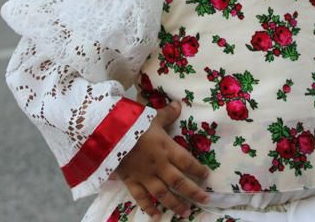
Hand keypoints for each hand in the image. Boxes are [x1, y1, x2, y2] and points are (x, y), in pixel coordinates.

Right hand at [116, 101, 209, 218]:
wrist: (108, 134)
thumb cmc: (132, 123)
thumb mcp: (152, 117)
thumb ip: (167, 114)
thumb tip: (179, 104)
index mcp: (166, 148)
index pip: (187, 161)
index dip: (198, 169)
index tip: (206, 176)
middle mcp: (158, 165)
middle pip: (179, 182)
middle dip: (193, 192)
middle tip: (205, 200)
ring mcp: (144, 175)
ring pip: (163, 193)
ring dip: (175, 204)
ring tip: (185, 213)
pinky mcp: (130, 180)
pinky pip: (140, 197)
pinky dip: (148, 207)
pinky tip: (156, 216)